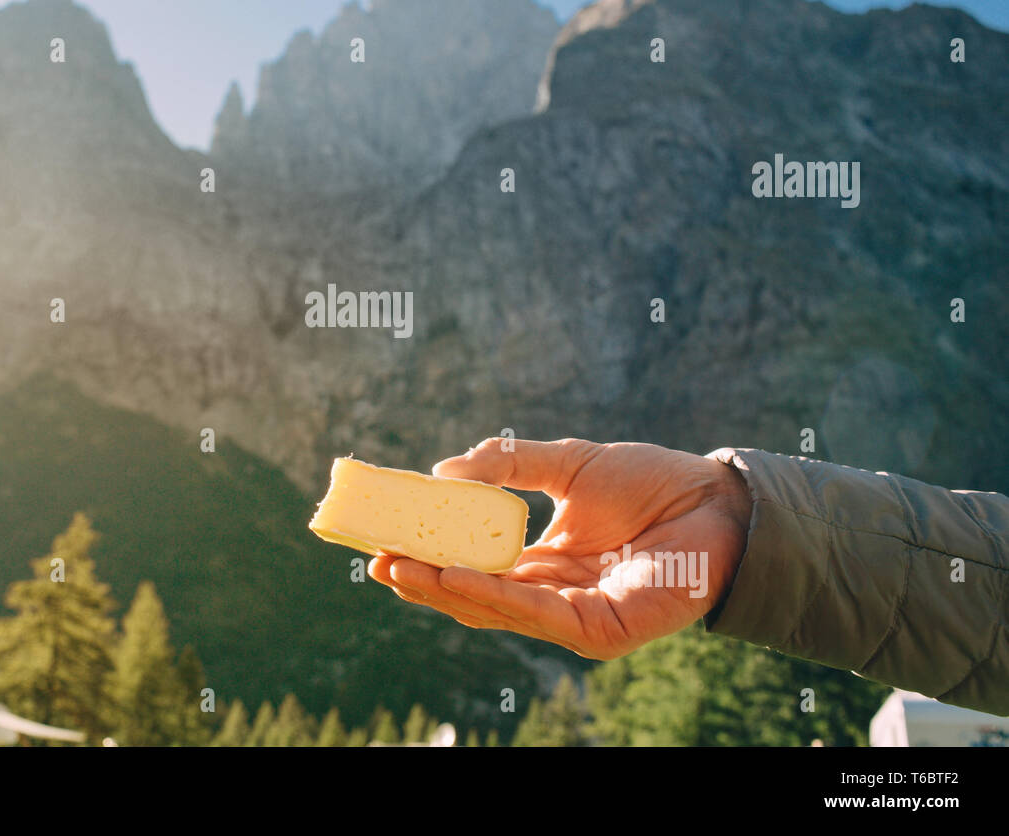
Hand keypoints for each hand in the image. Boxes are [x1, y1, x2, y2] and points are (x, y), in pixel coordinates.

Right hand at [368, 437, 752, 659]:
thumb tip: (444, 469)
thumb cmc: (652, 483)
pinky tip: (457, 575)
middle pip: (475, 596)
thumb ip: (508, 464)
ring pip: (497, 611)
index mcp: (542, 563)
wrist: (719, 498)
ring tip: (402, 566)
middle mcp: (552, 597)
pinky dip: (493, 597)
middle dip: (424, 579)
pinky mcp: (601, 631)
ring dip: (446, 589)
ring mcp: (575, 619)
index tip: (383, 538)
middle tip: (376, 558)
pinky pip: (538, 616)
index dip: (428, 556)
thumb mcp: (567, 463)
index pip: (473, 567)